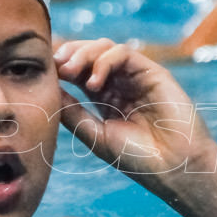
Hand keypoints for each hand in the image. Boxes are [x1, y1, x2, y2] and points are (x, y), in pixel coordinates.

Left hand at [53, 38, 216, 182]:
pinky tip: (94, 81)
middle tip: (55, 65)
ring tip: (70, 71)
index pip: (78, 72)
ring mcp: (136, 77)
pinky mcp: (152, 72)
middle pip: (89, 54)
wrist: (174, 168)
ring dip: (83, 54)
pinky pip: (124, 53)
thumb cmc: (138, 159)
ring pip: (105, 48)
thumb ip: (73, 112)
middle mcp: (120, 84)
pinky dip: (104, 61)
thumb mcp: (96, 135)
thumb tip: (48, 92)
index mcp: (105, 98)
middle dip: (69, 54)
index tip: (42, 71)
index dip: (60, 66)